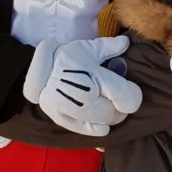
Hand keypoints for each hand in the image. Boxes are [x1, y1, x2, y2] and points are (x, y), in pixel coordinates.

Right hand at [24, 37, 142, 135]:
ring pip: (102, 122)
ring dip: (110, 118)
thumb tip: (126, 41)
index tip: (133, 94)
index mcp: (93, 75)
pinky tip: (103, 128)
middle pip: (114, 112)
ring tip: (110, 111)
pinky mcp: (61, 117)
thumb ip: (109, 47)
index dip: (133, 96)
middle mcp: (83, 94)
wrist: (38, 68)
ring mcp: (71, 108)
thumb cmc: (67, 57)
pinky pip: (85, 129)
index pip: (124, 95)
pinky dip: (96, 130)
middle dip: (121, 109)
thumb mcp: (87, 48)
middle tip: (121, 104)